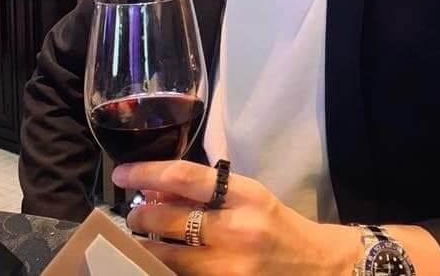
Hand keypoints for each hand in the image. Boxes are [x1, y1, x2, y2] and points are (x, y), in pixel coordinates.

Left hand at [112, 160, 360, 274]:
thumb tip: (157, 188)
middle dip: (140, 216)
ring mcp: (229, 269)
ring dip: (144, 246)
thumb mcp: (250, 197)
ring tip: (137, 239)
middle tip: (131, 213)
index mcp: (246, 196)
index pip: (186, 178)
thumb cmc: (278, 227)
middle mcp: (237, 231)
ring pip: (167, 257)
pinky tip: (154, 262)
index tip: (122, 173)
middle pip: (170, 220)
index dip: (148, 173)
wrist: (317, 269)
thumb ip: (208, 192)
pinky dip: (163, 269)